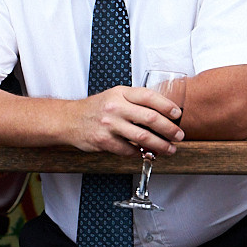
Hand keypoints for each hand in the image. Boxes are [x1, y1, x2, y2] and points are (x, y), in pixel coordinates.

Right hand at [67, 85, 183, 155]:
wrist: (68, 120)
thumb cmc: (96, 108)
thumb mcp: (115, 96)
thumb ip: (135, 101)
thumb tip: (164, 113)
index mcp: (120, 93)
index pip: (149, 97)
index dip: (167, 106)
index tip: (177, 115)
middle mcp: (115, 108)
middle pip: (150, 119)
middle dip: (169, 129)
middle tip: (179, 136)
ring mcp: (109, 125)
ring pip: (142, 138)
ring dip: (160, 145)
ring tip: (169, 149)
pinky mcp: (103, 141)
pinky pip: (128, 150)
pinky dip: (139, 152)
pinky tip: (145, 152)